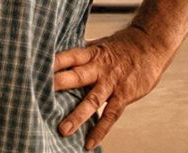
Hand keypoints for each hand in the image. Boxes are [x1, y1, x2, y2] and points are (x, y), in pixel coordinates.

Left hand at [51, 24, 171, 148]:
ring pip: (92, 100)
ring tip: (63, 130)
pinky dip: (100, 130)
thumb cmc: (123, 45)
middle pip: (77, 76)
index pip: (69, 56)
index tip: (35, 67)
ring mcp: (112, 82)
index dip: (54, 61)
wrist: (152, 44)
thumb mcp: (101, 44)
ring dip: (77, 115)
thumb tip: (58, 55)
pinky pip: (110, 115)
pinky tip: (89, 143)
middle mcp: (100, 68)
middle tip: (40, 93)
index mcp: (92, 53)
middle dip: (59, 85)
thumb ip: (81, 54)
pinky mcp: (123, 95)